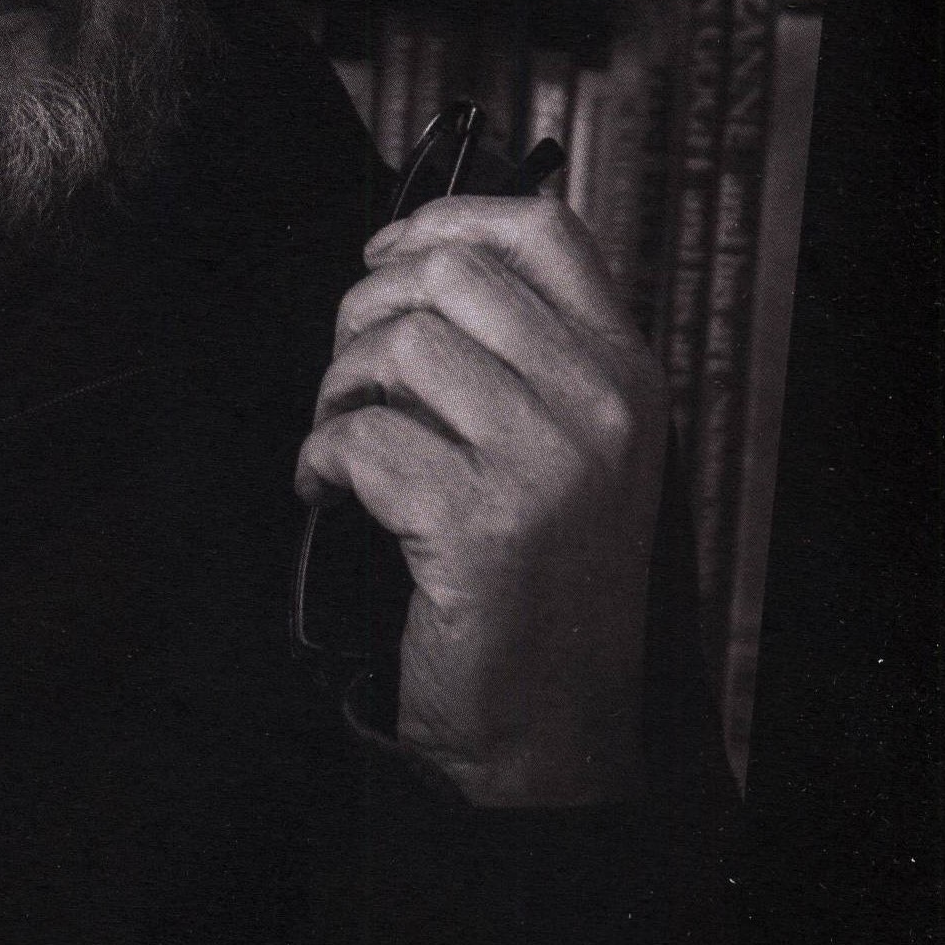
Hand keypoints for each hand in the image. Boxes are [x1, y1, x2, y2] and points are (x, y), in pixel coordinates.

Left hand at [293, 195, 667, 806]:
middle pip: (446, 270)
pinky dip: (319, 459)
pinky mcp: (481, 524)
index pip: (544, 229)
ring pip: (395, 344)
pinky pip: (359, 437)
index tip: (387, 255)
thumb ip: (515, 351)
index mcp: (625, 372)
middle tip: (350, 373)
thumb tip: (410, 256)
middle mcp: (599, 406)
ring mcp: (547, 464)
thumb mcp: (565, 445)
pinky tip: (330, 492)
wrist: (551, 725)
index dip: (444, 219)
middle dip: (365, 308)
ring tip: (340, 434)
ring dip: (336, 386)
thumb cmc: (537, 577)